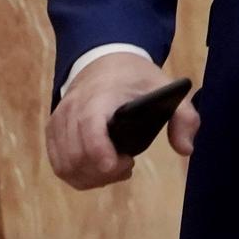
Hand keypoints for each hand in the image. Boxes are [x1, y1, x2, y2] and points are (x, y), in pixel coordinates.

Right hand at [46, 52, 199, 189]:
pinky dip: (79, 175)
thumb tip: (186, 149)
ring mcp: (59, 121)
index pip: (91, 126)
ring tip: (116, 168)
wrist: (104, 60)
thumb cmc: (136, 78)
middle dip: (104, 172)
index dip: (100, 151)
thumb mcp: (166, 88)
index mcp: (100, 96)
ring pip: (65, 166)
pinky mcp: (52, 131)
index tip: (122, 164)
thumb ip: (184, 117)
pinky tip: (100, 169)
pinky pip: (58, 165)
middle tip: (128, 164)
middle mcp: (73, 109)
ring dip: (92, 177)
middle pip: (77, 155)